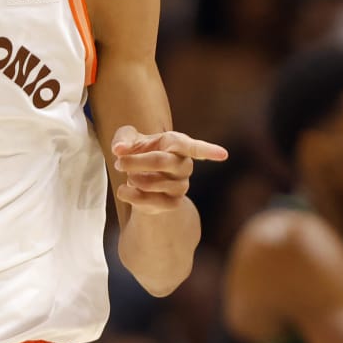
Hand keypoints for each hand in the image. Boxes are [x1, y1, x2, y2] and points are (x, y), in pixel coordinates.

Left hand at [111, 126, 227, 214]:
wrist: (138, 178)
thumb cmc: (137, 150)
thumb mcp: (127, 139)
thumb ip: (123, 139)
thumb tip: (119, 149)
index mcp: (177, 144)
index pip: (194, 147)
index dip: (209, 151)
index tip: (223, 155)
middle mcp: (184, 165)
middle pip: (163, 162)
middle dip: (137, 162)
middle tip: (118, 162)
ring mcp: (181, 186)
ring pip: (156, 183)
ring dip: (135, 179)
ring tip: (127, 176)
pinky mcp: (173, 203)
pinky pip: (153, 202)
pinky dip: (133, 196)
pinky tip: (124, 190)